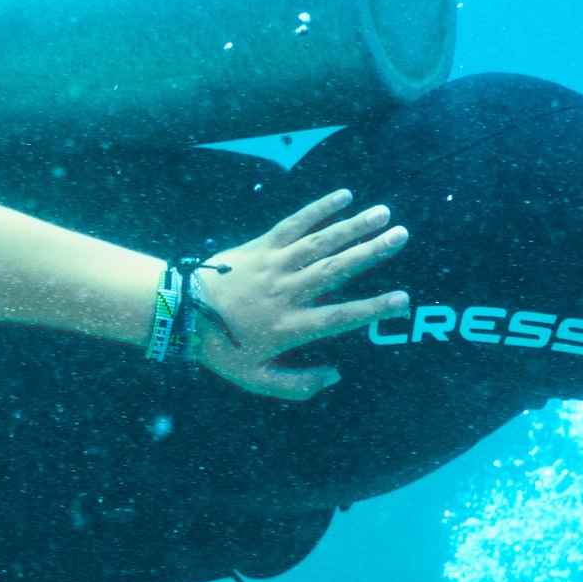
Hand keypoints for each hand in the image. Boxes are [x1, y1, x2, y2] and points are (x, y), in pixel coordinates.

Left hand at [187, 192, 409, 404]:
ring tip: (383, 213)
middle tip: (401, 237)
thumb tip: (334, 376)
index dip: (371, 309)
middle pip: (335, 270)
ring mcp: (274, 265)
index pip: (339, 317)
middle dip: (370, 253)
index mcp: (289, 326)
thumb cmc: (220, 348)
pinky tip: (343, 196)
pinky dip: (318, 209)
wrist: (181, 313)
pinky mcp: (261, 246)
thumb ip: (296, 385)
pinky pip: (294, 224)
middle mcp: (286, 292)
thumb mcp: (254, 379)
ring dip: (353, 226)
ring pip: (319, 243)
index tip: (401, 301)